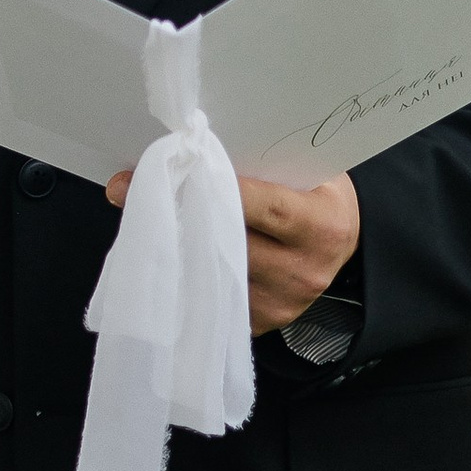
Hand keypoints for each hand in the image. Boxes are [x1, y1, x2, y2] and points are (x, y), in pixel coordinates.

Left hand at [103, 161, 361, 335]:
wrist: (342, 241)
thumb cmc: (316, 194)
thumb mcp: (306, 170)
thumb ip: (263, 164)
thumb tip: (191, 148)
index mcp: (320, 226)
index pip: (265, 208)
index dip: (214, 187)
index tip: (167, 170)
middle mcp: (302, 270)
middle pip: (228, 244)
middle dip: (178, 215)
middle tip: (128, 192)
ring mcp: (281, 302)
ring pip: (212, 273)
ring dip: (175, 245)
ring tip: (143, 217)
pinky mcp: (263, 322)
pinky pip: (213, 296)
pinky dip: (188, 273)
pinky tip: (168, 252)